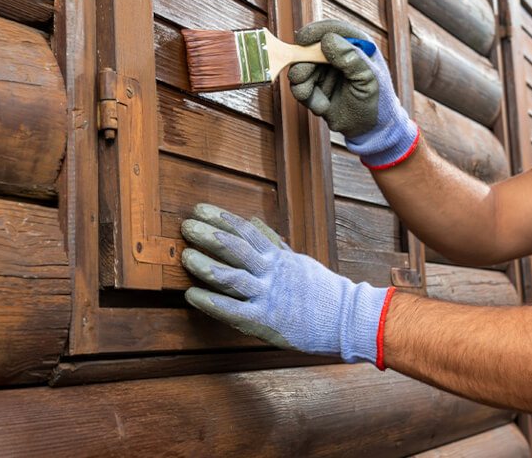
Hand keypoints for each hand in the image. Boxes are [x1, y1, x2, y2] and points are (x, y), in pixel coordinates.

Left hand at [180, 203, 392, 364]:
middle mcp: (272, 273)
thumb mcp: (297, 261)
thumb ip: (272, 243)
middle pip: (236, 249)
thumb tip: (252, 220)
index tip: (200, 209)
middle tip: (187, 226)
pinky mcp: (266, 322)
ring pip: (231, 276)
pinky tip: (191, 294)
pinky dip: (211, 302)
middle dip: (209, 236)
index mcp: (279, 258)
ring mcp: (268, 297)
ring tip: (185, 254)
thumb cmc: (321, 292)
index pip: (247, 231)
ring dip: (205, 264)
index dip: (221, 219)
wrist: (346, 320)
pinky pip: (233, 310)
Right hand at [288, 19, 419, 168]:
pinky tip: (322, 107)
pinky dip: (308, 97)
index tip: (302, 40)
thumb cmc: (377, 102)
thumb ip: (351, 59)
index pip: (332, 29)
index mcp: (355, 45)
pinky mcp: (315, 85)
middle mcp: (337, 54)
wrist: (370, 130)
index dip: (314, 32)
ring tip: (319, 102)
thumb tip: (328, 40)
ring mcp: (324, 69)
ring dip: (303, 84)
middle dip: (303, 63)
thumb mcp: (369, 80)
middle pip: (309, 48)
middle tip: (300, 78)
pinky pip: (300, 85)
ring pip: (300, 67)